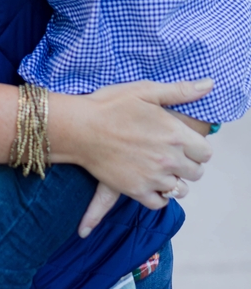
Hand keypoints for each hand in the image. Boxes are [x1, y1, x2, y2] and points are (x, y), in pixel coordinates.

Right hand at [50, 78, 213, 230]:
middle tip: (170, 154)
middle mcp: (168, 159)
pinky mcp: (136, 191)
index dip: (197, 148)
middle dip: (188, 164)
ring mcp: (153, 177)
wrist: (79, 128)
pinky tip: (150, 182)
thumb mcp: (145, 90)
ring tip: (160, 168)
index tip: (184, 143)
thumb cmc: (110, 105)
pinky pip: (160, 202)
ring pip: (180, 190)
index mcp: (174, 134)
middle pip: (196, 173)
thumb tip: (209, 85)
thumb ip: (179, 91)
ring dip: (174, 180)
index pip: (205, 153)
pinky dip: (158, 195)